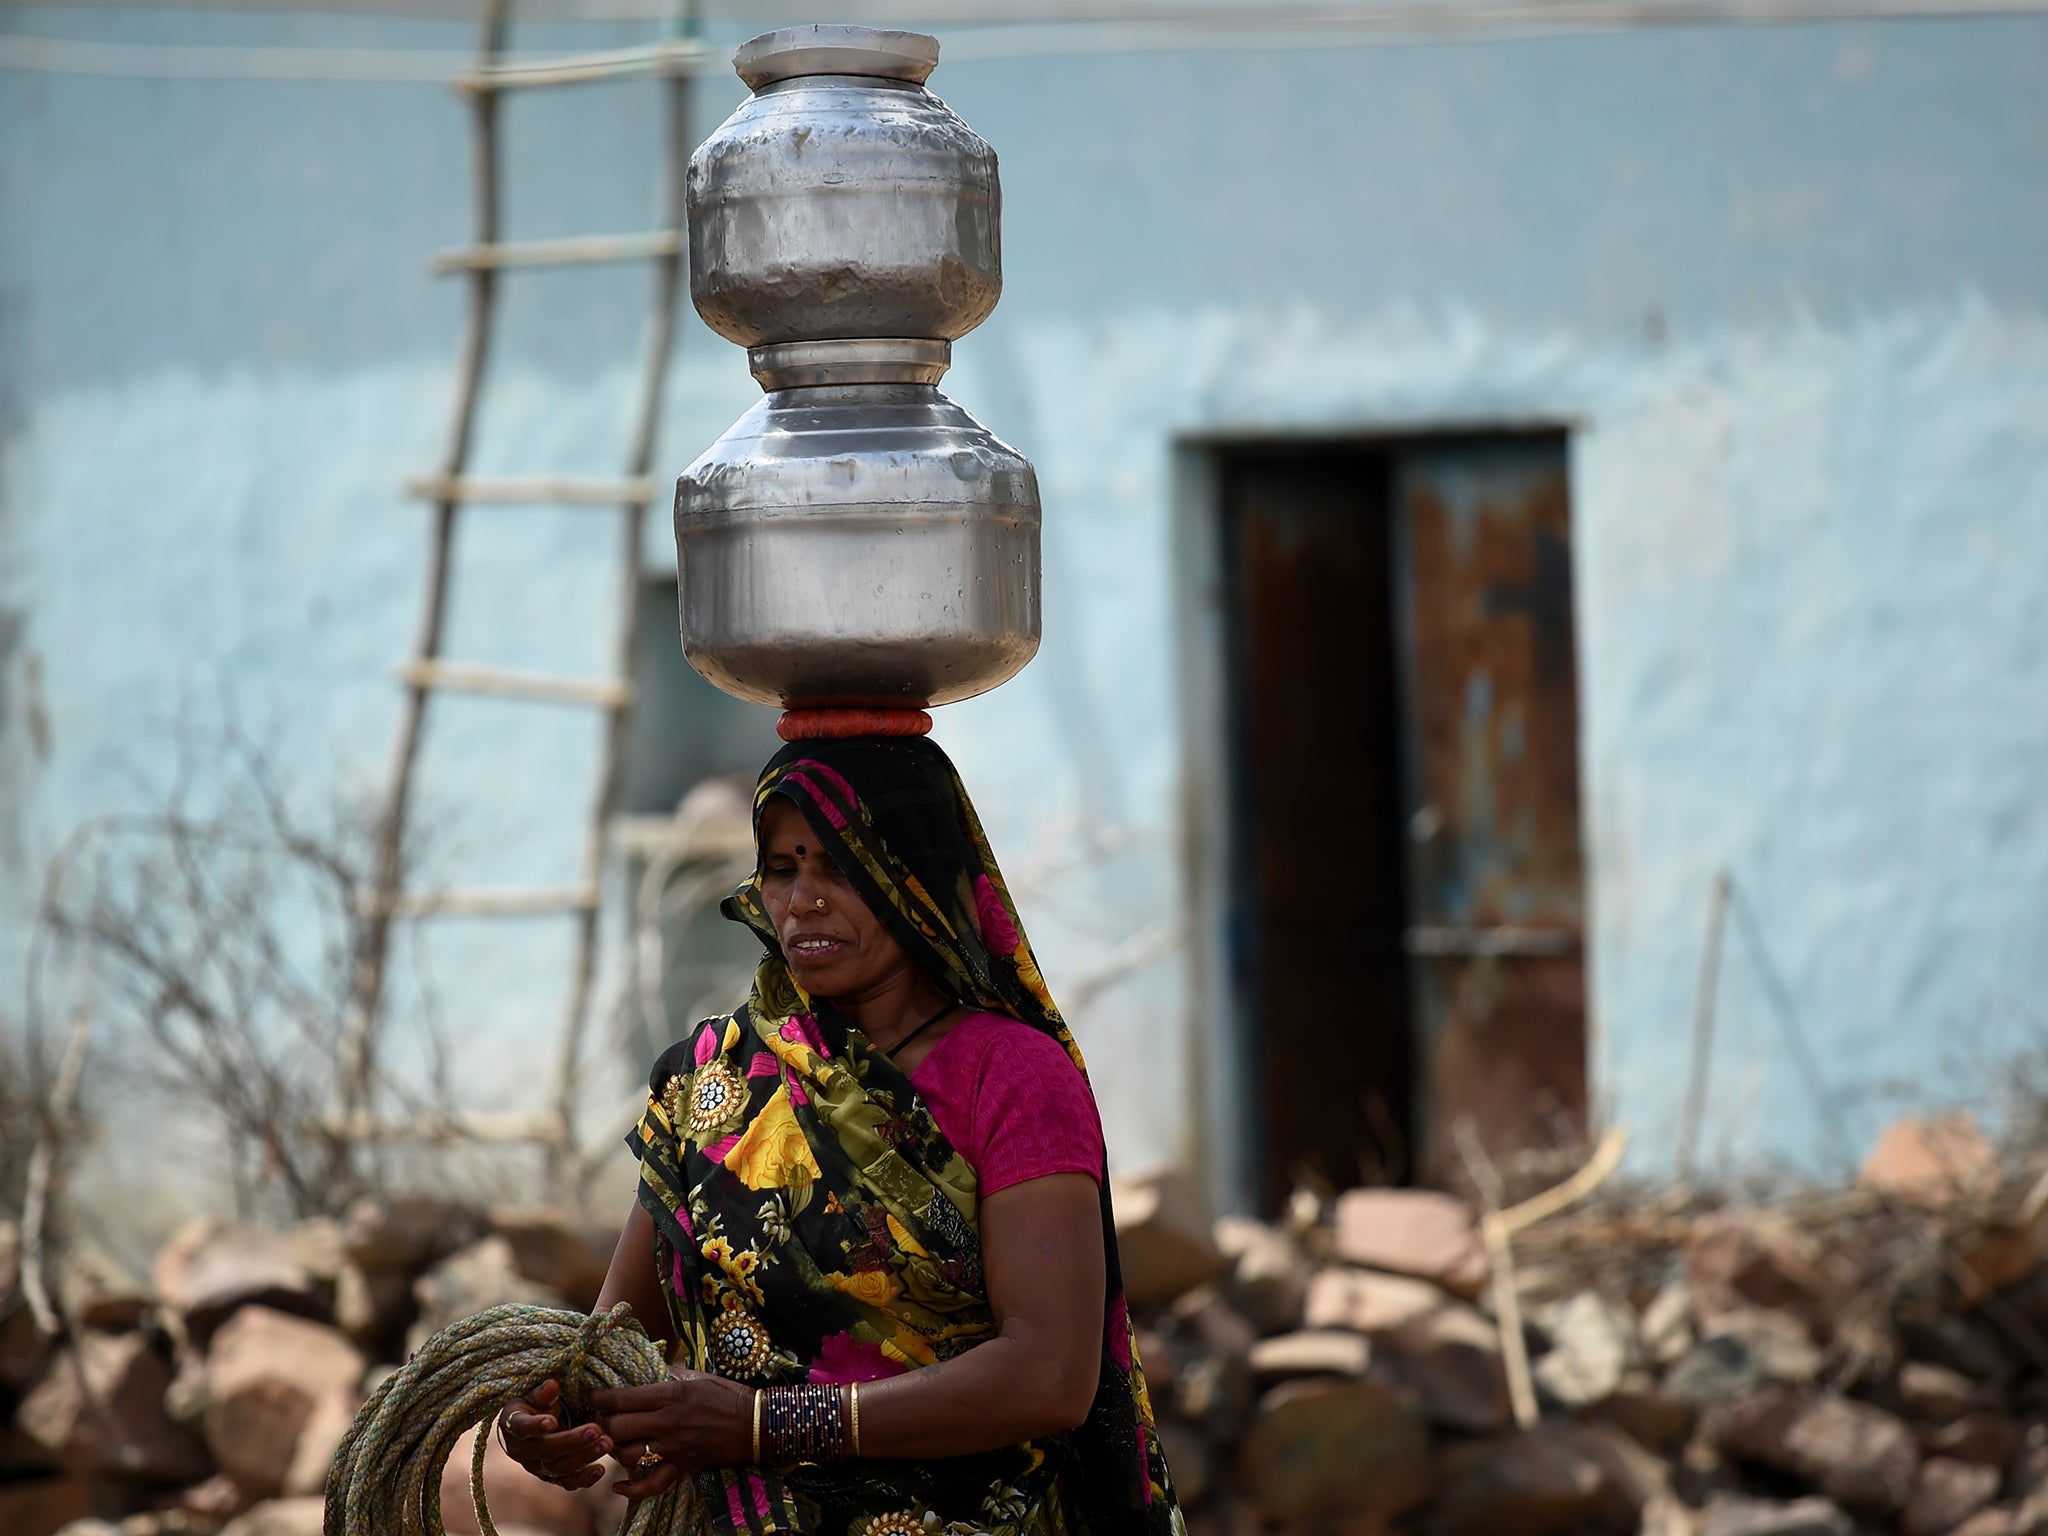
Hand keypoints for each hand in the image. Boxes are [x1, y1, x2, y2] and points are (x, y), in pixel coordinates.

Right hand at [498, 1379, 614, 1489]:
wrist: (528, 1427)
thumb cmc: (533, 1404)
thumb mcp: (533, 1394)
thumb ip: (543, 1393)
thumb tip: (552, 1385)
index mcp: (514, 1425)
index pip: (522, 1427)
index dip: (535, 1426)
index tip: (552, 1421)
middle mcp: (522, 1451)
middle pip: (546, 1450)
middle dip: (572, 1441)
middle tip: (597, 1430)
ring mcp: (536, 1467)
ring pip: (559, 1468)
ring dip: (584, 1457)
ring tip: (607, 1444)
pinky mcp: (550, 1477)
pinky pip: (566, 1482)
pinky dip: (584, 1479)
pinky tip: (600, 1470)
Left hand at [590, 1369, 754, 1498]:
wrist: (754, 1423)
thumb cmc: (726, 1394)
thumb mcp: (696, 1376)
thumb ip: (668, 1373)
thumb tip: (645, 1367)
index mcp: (669, 1394)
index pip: (621, 1398)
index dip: (599, 1398)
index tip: (592, 1396)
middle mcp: (666, 1421)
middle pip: (617, 1427)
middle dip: (605, 1424)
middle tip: (605, 1419)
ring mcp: (673, 1447)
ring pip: (627, 1454)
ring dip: (615, 1450)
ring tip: (615, 1442)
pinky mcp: (681, 1466)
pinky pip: (651, 1484)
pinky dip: (631, 1489)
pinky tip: (618, 1486)